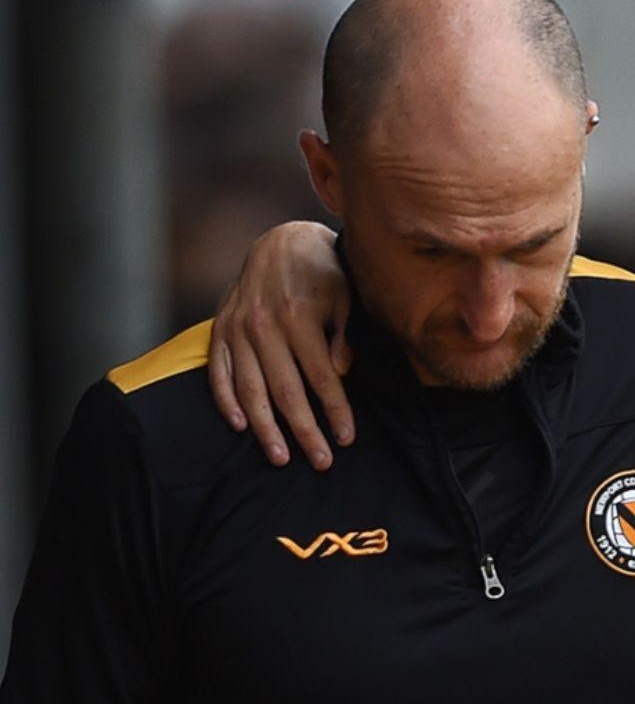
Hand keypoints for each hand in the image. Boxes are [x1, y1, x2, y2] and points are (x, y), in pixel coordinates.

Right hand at [207, 221, 354, 468]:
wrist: (281, 241)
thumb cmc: (323, 272)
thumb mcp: (345, 295)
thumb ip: (343, 333)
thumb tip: (340, 371)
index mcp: (299, 319)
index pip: (321, 378)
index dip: (335, 411)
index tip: (346, 438)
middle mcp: (264, 327)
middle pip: (285, 392)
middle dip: (304, 430)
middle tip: (320, 462)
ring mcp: (237, 330)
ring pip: (250, 389)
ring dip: (265, 427)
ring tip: (280, 457)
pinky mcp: (220, 330)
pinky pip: (219, 373)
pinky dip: (227, 401)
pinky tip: (240, 427)